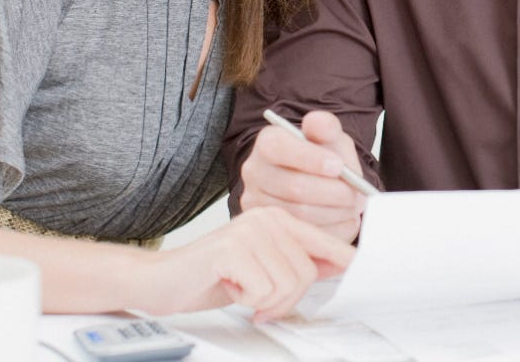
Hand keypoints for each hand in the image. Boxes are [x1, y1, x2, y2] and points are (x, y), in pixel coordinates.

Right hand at [139, 207, 355, 319]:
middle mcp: (265, 217)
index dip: (342, 260)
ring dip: (264, 301)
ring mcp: (249, 230)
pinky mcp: (232, 249)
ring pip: (288, 284)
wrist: (159, 280)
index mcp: (276, 219)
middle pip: (307, 271)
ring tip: (240, 290)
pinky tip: (227, 287)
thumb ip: (297, 263)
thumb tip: (340, 266)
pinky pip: (264, 290)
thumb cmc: (210, 276)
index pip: (322, 241)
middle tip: (258, 300)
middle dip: (286, 298)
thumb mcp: (262, 268)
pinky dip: (247, 300)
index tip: (360, 269)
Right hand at [239, 111, 366, 241]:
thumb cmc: (323, 157)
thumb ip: (326, 126)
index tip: (339, 166)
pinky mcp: (270, 228)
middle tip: (356, 194)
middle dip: (332, 192)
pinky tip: (343, 220)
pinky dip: (330, 229)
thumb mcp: (329, 136)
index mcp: (268, 142)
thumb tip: (318, 124)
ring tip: (352, 207)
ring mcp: (258, 203)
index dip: (312, 159)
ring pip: (299, 214)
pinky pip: (303, 235)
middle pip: (293, 187)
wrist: (320, 182)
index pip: (279, 148)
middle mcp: (255, 172)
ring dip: (334, 213)